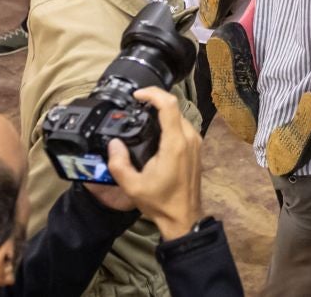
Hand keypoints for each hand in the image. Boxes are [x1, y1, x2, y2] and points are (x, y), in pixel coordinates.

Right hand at [100, 87, 203, 236]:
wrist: (183, 217)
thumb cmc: (161, 202)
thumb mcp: (132, 186)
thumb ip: (118, 163)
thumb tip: (113, 143)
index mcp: (175, 143)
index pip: (169, 105)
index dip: (152, 93)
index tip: (137, 95)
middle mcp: (189, 138)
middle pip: (174, 107)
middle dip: (154, 101)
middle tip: (135, 106)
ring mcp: (196, 142)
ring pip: (179, 116)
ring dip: (162, 112)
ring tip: (143, 116)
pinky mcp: (196, 148)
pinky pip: (183, 126)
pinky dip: (169, 122)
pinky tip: (155, 131)